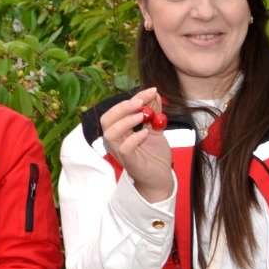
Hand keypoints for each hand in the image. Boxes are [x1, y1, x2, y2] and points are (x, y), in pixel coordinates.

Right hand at [100, 87, 173, 202]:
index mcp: (120, 131)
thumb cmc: (154, 155)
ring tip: (142, 116)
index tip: (151, 90)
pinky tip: (145, 133)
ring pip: (111, 134)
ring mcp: (120, 152)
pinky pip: (124, 148)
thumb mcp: (155, 129)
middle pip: (107, 119)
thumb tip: (153, 94)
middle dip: (123, 107)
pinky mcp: (129, 162)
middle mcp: (116, 140)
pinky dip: (134, 138)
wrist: (162, 177)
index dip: (133, 98)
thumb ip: (153, 112)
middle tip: (141, 101)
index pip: (117, 110)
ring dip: (126, 121)